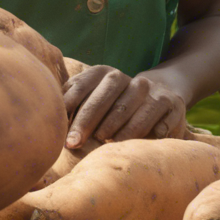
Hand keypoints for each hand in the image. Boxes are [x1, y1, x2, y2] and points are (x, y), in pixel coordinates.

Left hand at [63, 66, 187, 147]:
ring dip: (120, 128)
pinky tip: (140, 144)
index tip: (60, 126)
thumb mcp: (93, 99)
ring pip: (137, 107)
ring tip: (106, 144)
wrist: (160, 95)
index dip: (71, 103)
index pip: (86, 83)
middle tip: (74, 143)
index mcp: (107, 74)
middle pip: (109, 95)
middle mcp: (131, 80)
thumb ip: (72, 103)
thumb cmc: (114, 106)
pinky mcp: (173, 105)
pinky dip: (152, 132)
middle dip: (89, 119)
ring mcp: (154, 92)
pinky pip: (163, 119)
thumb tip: (46, 113)